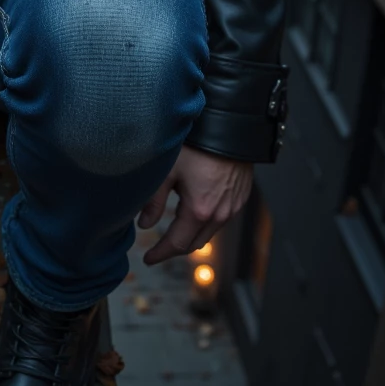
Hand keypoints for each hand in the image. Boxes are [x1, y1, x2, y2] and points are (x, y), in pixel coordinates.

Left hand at [136, 144, 252, 264]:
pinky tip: (195, 213)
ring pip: (209, 232)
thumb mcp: (168, 171)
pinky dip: (206, 223)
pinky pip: (222, 219)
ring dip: (191, 235)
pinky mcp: (241, 197)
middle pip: (194, 244)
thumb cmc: (197, 145)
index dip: (160, 253)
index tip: (147, 259)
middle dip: (175, 248)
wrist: (230, 127)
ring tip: (174, 230)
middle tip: (158, 249)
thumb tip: (143, 224)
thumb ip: (154, 201)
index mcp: (200, 211)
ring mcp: (233, 207)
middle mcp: (220, 214)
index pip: (177, 244)